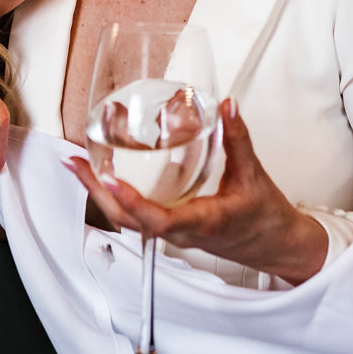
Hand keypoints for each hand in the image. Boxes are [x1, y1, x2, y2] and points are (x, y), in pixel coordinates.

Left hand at [66, 99, 327, 284]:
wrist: (276, 246)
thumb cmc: (266, 219)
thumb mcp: (254, 175)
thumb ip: (237, 139)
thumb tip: (227, 107)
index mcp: (202, 223)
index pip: (158, 220)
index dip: (130, 200)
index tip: (108, 178)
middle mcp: (182, 233)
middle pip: (128, 220)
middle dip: (97, 193)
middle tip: (76, 163)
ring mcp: (174, 235)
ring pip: (128, 221)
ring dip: (101, 195)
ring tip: (81, 166)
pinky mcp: (172, 230)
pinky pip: (137, 218)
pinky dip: (116, 198)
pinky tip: (106, 177)